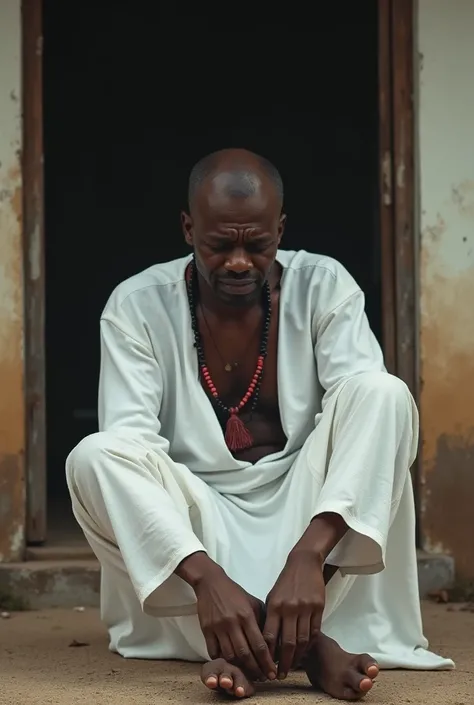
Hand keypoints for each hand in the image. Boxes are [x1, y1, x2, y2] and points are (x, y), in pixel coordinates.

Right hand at [194, 565, 276, 681]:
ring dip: (239, 668)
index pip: (259, 644)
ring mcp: (218, 627)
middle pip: (245, 654)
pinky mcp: (206, 629)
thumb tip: (274, 641)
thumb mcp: (252, 602)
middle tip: (262, 678)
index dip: (267, 662)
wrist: (211, 583)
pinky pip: (213, 652)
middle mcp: (233, 622)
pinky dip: (221, 660)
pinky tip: (229, 664)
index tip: (273, 673)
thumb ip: (262, 620)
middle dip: (255, 669)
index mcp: (246, 615)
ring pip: (229, 655)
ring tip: (248, 674)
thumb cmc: (234, 593)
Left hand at [263, 550, 325, 678]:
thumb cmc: (285, 583)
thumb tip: (266, 644)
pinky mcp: (318, 607)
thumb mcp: (272, 597)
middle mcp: (288, 608)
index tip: (266, 667)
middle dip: (283, 662)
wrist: (303, 563)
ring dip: (297, 657)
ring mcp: (305, 608)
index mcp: (274, 605)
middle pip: (286, 642)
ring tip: (292, 667)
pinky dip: (309, 645)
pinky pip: (314, 631)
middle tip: (280, 675)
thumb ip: (270, 618)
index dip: (267, 655)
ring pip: (302, 640)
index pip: (269, 636)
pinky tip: (304, 652)